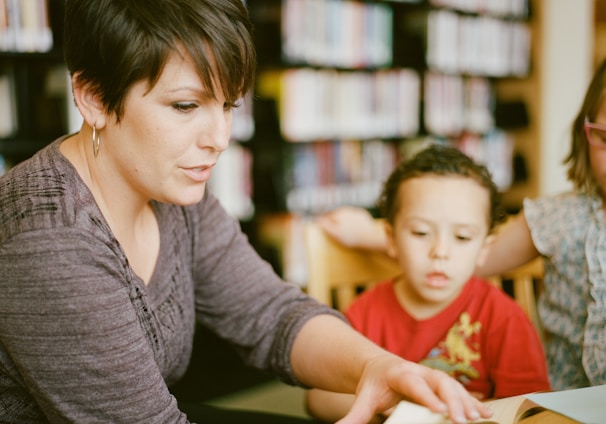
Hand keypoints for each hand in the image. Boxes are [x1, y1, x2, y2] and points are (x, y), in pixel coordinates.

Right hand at [317, 207, 384, 250]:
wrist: (369, 237)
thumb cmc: (351, 237)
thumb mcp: (335, 233)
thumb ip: (326, 225)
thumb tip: (317, 219)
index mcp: (338, 214)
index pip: (327, 216)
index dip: (324, 222)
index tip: (323, 228)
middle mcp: (347, 210)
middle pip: (337, 214)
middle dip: (334, 220)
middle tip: (333, 229)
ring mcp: (356, 212)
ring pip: (346, 215)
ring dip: (343, 219)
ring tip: (343, 229)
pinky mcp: (363, 215)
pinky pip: (355, 217)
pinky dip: (353, 220)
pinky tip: (353, 227)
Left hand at [337, 354, 491, 423]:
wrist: (380, 366)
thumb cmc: (373, 384)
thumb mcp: (363, 398)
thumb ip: (354, 415)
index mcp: (399, 373)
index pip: (414, 384)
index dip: (427, 396)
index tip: (439, 410)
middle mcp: (420, 371)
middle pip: (439, 382)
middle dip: (452, 400)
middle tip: (462, 420)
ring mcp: (433, 376)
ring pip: (454, 386)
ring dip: (467, 402)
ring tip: (479, 419)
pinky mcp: (442, 384)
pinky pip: (461, 392)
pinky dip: (474, 403)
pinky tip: (487, 415)